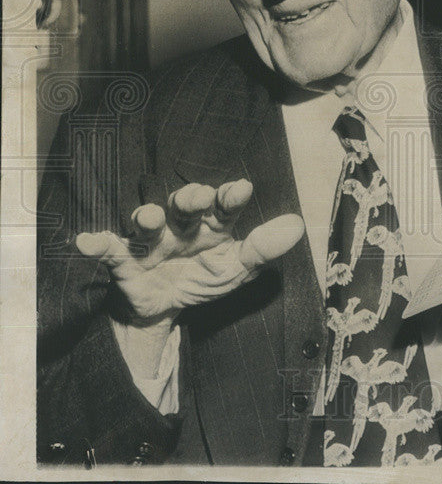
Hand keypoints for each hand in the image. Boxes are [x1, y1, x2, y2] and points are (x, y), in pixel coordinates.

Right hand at [76, 179, 304, 324]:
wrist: (169, 308)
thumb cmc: (207, 277)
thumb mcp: (238, 268)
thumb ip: (264, 248)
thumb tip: (297, 225)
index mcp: (213, 225)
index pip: (224, 206)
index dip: (231, 197)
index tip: (241, 189)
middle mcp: (182, 226)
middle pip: (184, 206)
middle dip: (189, 199)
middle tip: (199, 196)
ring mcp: (152, 242)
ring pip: (148, 223)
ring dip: (148, 217)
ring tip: (151, 216)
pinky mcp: (126, 262)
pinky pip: (111, 252)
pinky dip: (98, 245)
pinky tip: (88, 241)